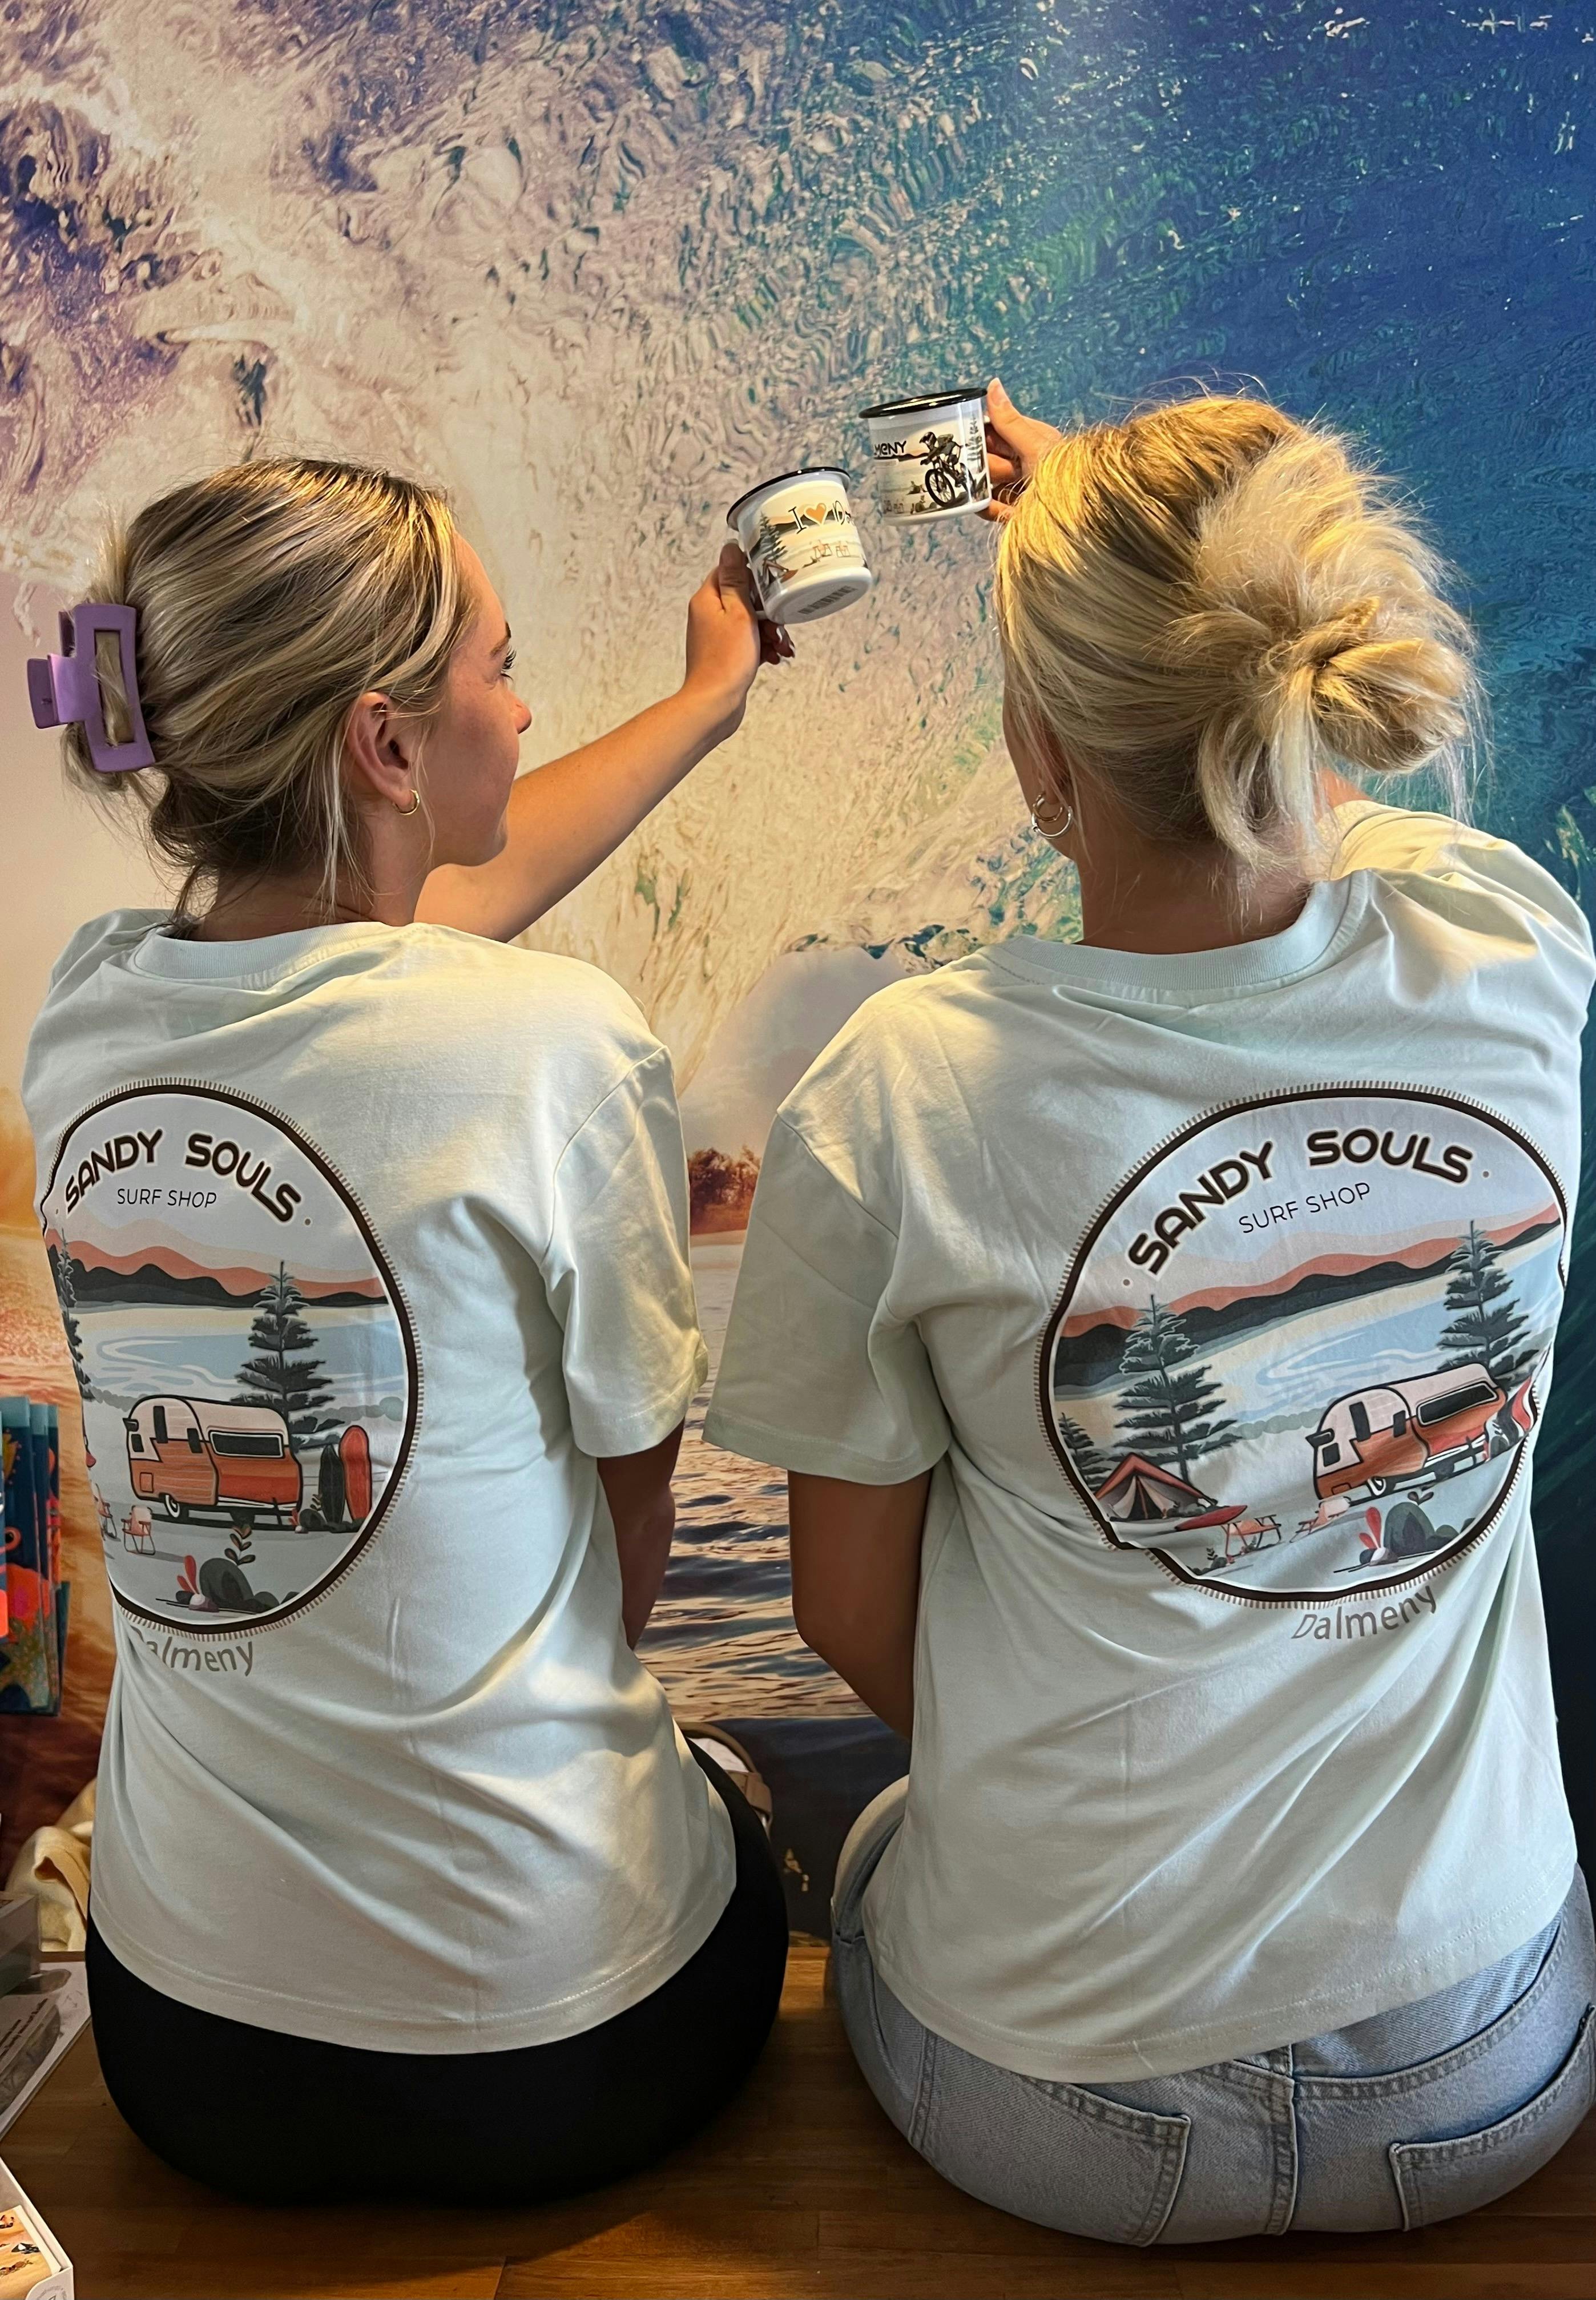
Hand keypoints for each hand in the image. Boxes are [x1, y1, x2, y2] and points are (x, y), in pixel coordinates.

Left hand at [683, 541, 792, 738]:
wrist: (715, 704)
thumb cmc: (726, 661)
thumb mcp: (739, 613)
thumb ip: (736, 580)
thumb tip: (731, 548)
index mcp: (707, 598)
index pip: (731, 571)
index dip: (754, 576)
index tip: (772, 584)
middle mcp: (708, 614)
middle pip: (744, 598)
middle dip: (768, 611)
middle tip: (778, 626)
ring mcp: (716, 635)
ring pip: (750, 622)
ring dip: (769, 632)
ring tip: (780, 647)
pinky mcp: (725, 653)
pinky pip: (748, 641)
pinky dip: (762, 647)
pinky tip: (774, 658)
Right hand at [981, 377, 1063, 520]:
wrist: (1076, 518)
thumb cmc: (1064, 477)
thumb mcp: (1035, 446)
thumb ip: (1009, 421)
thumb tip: (994, 384)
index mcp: (1028, 439)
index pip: (992, 430)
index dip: (980, 436)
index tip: (972, 440)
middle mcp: (1020, 461)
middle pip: (985, 458)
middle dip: (987, 466)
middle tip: (1006, 471)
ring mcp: (1014, 487)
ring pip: (982, 483)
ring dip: (989, 489)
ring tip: (1010, 492)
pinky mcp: (1010, 511)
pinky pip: (987, 507)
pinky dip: (992, 509)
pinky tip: (1007, 510)